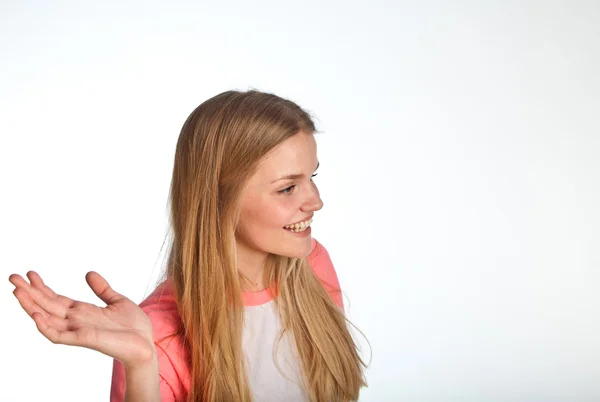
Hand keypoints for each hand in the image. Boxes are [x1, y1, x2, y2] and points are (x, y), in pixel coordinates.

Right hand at [9, 271, 155, 368]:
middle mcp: (76, 320)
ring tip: (17, 292)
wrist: (146, 343)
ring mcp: (78, 330)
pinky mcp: (84, 339)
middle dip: (29, 292)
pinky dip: (45, 326)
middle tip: (13, 277)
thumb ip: (102, 289)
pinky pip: (59, 335)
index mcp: (83, 311)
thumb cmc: (133, 326)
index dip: (42, 287)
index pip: (56, 299)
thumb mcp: (117, 300)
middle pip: (47, 305)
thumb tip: (89, 273)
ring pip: (47, 318)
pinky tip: (35, 314)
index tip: (30, 274)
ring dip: (31, 306)